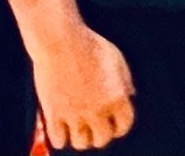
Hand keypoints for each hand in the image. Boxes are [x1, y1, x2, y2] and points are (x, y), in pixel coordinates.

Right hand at [23, 13, 136, 149]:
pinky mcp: (54, 114)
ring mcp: (75, 114)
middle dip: (99, 134)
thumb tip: (130, 96)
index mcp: (117, 97)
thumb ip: (124, 81)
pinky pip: (59, 141)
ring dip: (80, 137)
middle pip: (102, 139)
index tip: (112, 125)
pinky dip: (60, 137)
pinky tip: (60, 127)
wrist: (60, 40)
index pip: (123, 126)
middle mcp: (98, 110)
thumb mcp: (116, 59)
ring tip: (77, 127)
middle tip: (93, 128)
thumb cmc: (88, 45)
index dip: (118, 127)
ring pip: (81, 143)